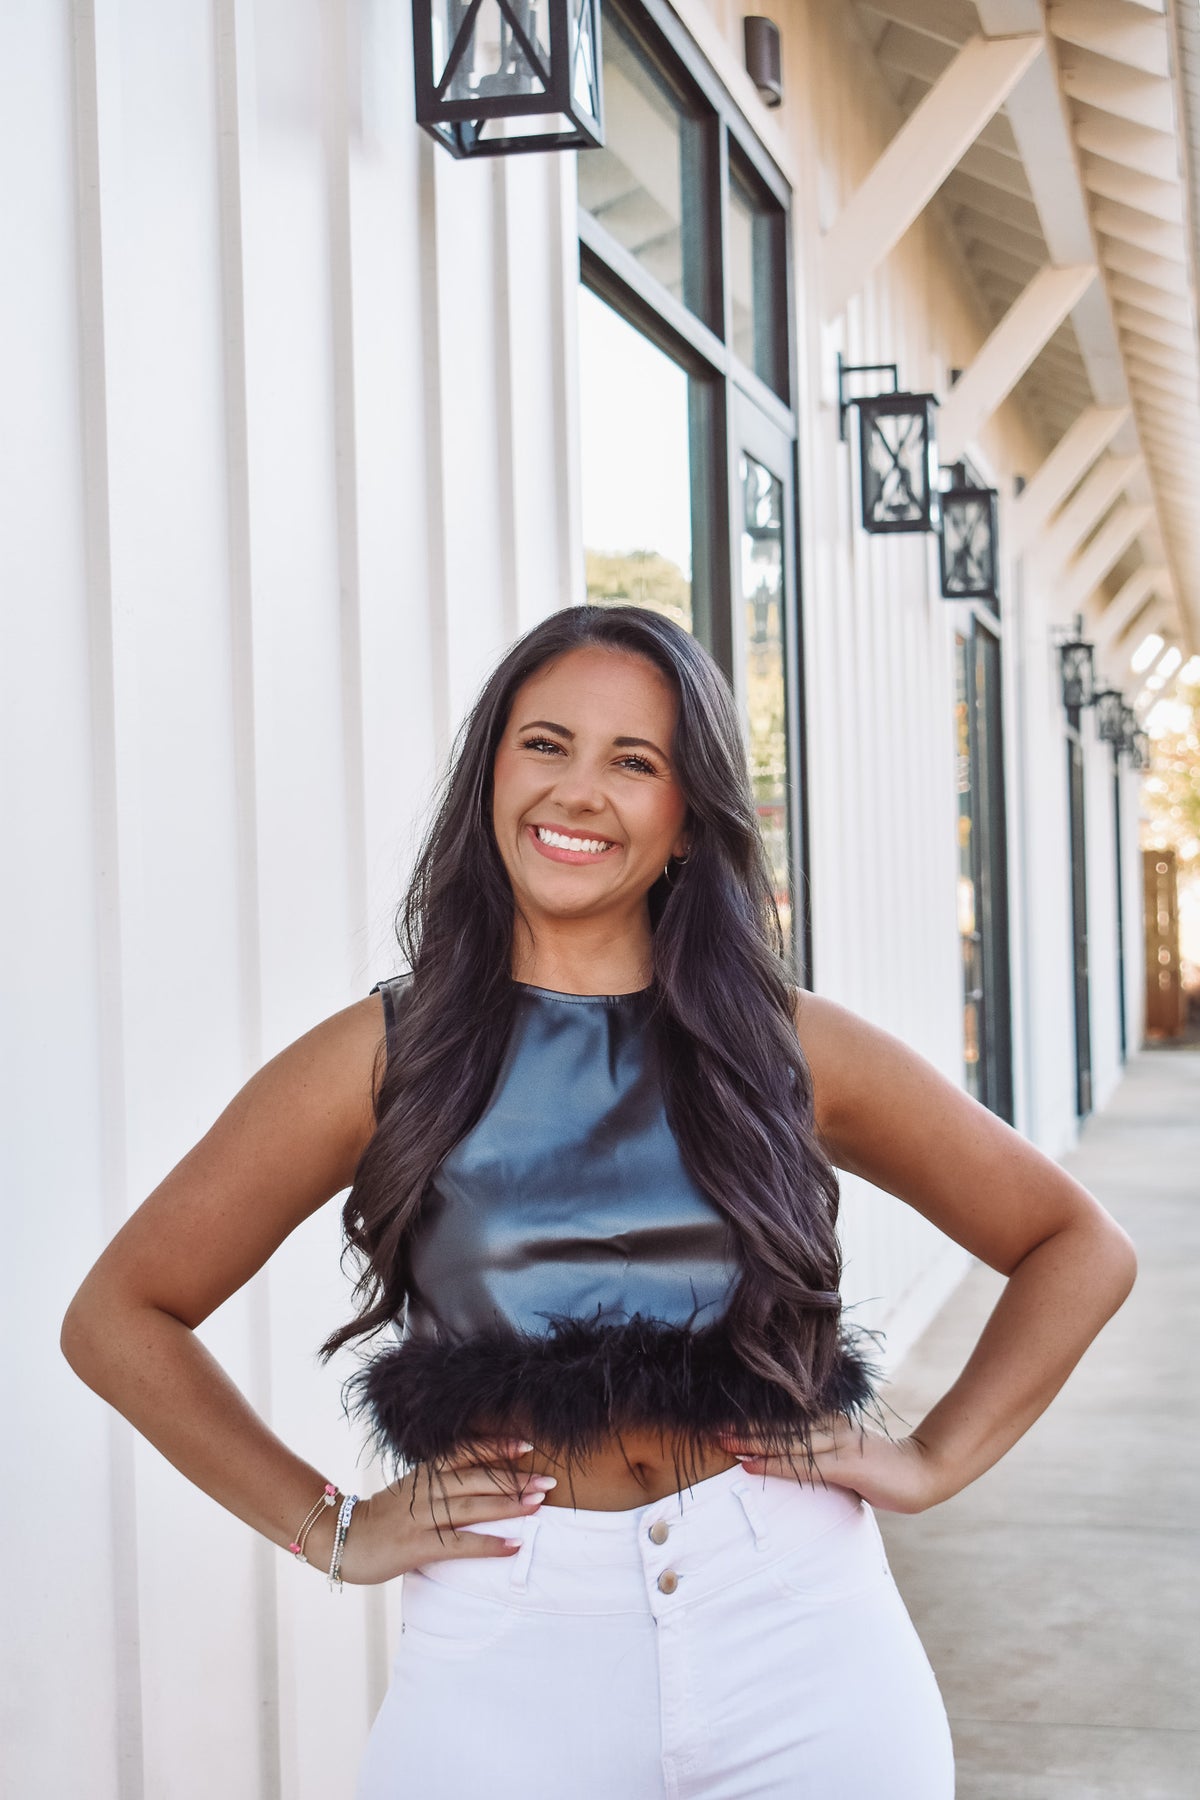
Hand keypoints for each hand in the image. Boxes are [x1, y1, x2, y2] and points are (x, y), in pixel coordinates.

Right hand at [314, 1440, 553, 1584]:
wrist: (342, 1539)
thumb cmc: (382, 1517)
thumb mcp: (409, 1491)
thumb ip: (438, 1484)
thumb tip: (477, 1481)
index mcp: (424, 1472)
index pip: (465, 1452)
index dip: (497, 1447)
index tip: (527, 1444)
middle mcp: (426, 1489)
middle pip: (477, 1478)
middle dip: (515, 1479)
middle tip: (548, 1482)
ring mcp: (422, 1516)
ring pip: (472, 1506)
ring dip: (509, 1505)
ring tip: (538, 1505)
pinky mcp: (418, 1544)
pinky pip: (459, 1543)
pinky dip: (488, 1544)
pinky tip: (512, 1545)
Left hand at [718, 1420, 947, 1514]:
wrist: (921, 1472)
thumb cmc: (878, 1465)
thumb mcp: (842, 1453)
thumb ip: (816, 1450)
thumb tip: (783, 1453)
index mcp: (828, 1421)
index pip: (782, 1418)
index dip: (751, 1417)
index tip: (720, 1414)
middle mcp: (830, 1426)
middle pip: (777, 1425)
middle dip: (741, 1426)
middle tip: (708, 1425)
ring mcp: (838, 1444)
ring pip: (785, 1442)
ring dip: (749, 1442)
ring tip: (720, 1441)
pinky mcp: (846, 1465)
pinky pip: (802, 1465)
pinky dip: (773, 1465)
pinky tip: (750, 1465)